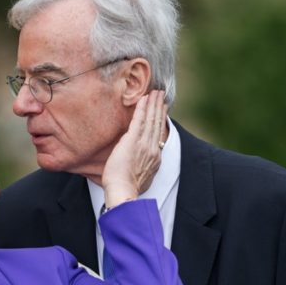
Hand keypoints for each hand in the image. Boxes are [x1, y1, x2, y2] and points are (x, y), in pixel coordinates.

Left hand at [101, 90, 167, 208]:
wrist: (123, 191)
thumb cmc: (126, 189)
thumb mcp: (141, 179)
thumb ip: (141, 169)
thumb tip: (138, 166)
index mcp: (154, 158)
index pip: (159, 135)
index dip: (161, 120)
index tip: (162, 111)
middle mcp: (152, 149)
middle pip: (157, 124)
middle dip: (159, 108)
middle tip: (161, 95)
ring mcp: (144, 144)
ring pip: (151, 119)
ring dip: (153, 104)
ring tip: (155, 92)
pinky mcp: (133, 140)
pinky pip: (139, 120)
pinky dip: (142, 108)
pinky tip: (144, 98)